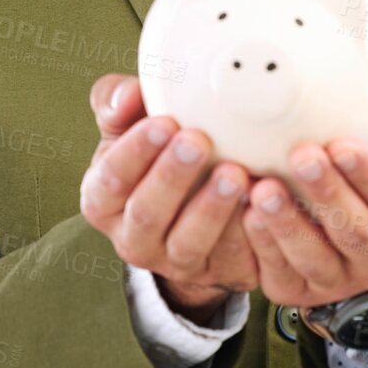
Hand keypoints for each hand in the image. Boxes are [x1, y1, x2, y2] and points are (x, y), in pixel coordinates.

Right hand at [79, 73, 258, 325]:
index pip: (111, 179)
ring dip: (213, 208)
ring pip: (189, 242)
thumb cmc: (158, 154)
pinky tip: (264, 202)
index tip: (163, 122)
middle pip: (147, 213)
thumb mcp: (131, 128)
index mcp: (103, 202)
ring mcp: (175, 262)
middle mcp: (133, 239)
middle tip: (198, 141)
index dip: (135, 151)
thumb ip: (120, 105)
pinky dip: (250, 233)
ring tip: (235, 173)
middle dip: (173, 177)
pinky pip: (234, 259)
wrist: (193, 208)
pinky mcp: (219, 274)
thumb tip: (128, 93)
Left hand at [242, 110, 367, 308]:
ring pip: (315, 258)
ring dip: (288, 224)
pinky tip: (248, 213)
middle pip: (354, 231)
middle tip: (301, 155)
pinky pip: (281, 274)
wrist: (358, 201)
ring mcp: (341, 280)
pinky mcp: (301, 290)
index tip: (342, 146)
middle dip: (326, 193)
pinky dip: (262, 245)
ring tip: (265, 188)